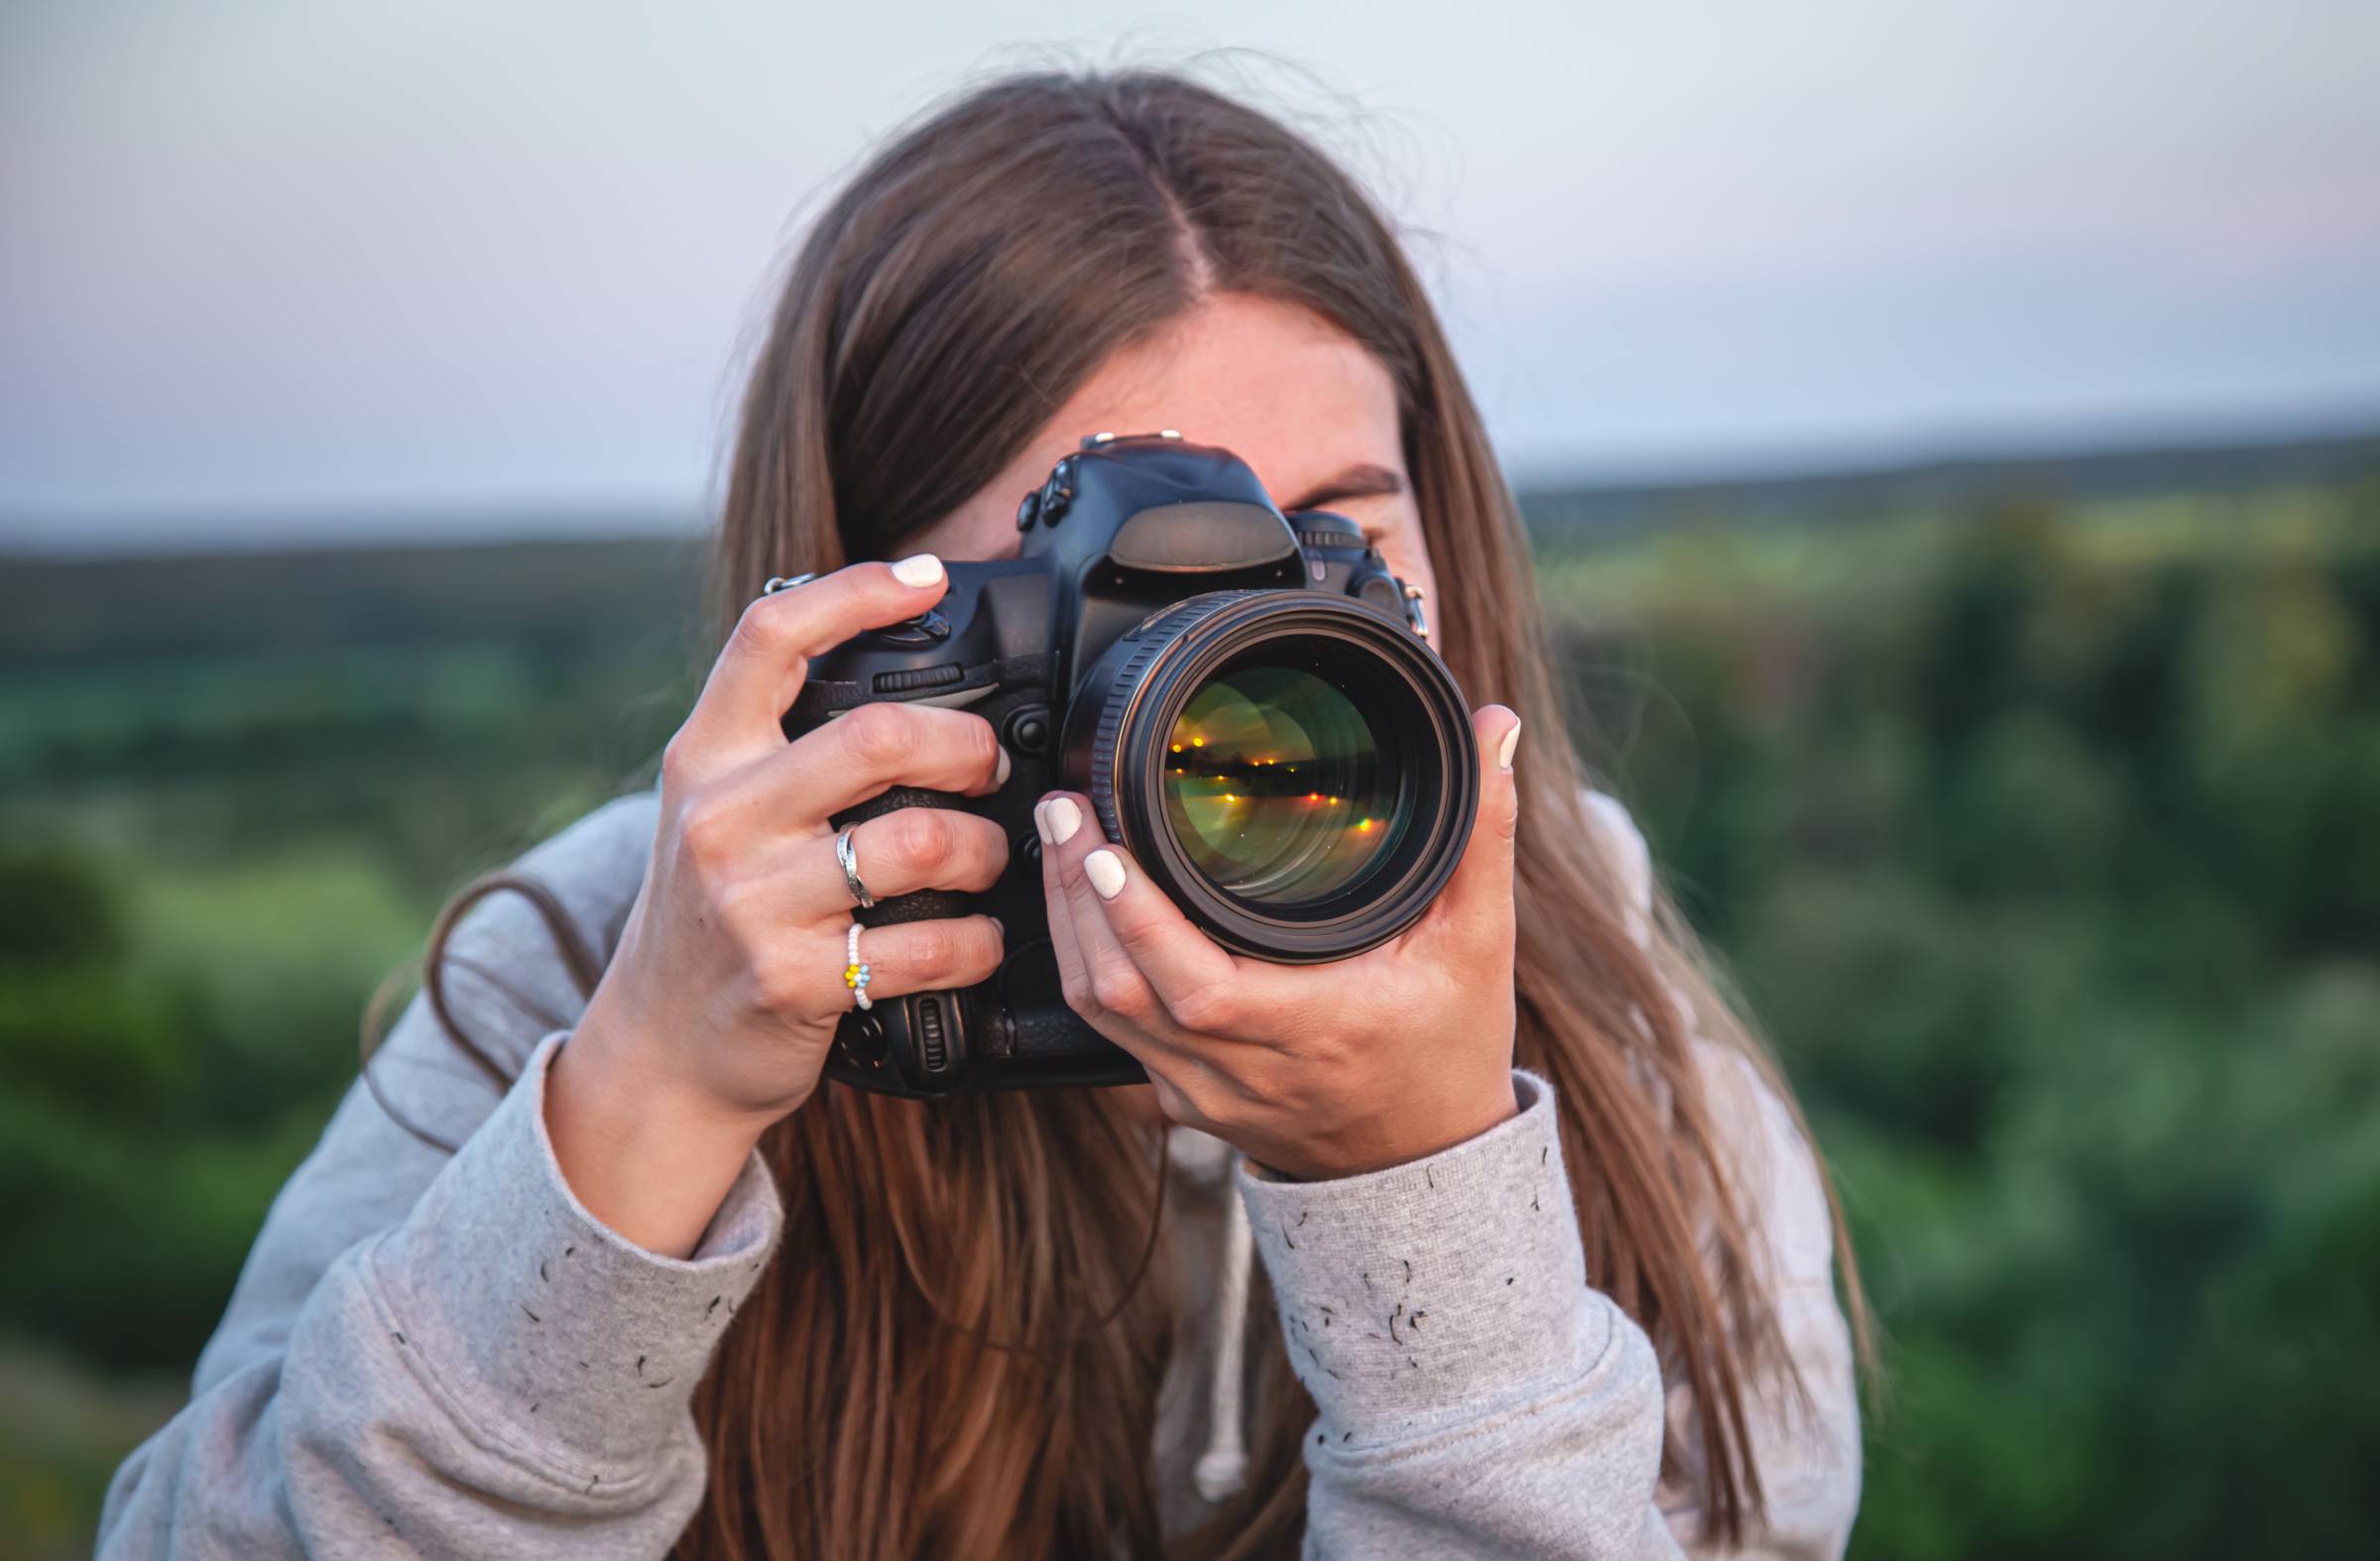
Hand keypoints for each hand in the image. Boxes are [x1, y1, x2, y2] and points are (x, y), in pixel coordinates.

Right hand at [548, 557, 1009, 1253]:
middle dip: (969, 747)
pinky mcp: (793, 982)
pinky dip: (979, 941)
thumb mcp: (718, 809)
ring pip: (922, 842)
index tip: (925, 576)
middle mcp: (721, 819)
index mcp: (705, 757)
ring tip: (989, 860)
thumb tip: (902, 674)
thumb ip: (783, 745)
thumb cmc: (716, 913)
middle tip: (990, 766)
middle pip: (880, 737)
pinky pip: (929, 946)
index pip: (770, 638)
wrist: (661, 1049)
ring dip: (986, 850)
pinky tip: (981, 938)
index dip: (854, 590)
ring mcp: (753, 904)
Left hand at [1036, 706, 1524, 1180]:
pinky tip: (1083, 910)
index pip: (1194, 985)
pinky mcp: (1185, 1102)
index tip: (1106, 842)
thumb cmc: (1451, 1053)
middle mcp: (1245, 1070)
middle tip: (1064, 809)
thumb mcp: (1479, 944)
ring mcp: (1205, 1092)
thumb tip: (1496, 728)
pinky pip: (1113, 1035)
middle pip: (1120, 992)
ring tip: (1061, 843)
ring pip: (1102, 1015)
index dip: (1137, 917)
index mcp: (1313, 1029)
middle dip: (1076, 895)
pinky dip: (1089, 966)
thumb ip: (1482, 834)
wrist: (1427, 1166)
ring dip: (1069, 926)